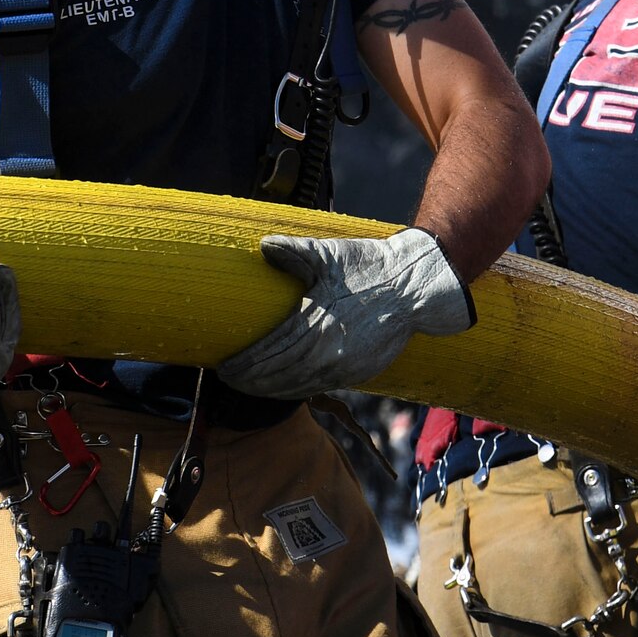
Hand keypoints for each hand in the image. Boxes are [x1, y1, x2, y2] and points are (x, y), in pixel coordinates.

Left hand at [215, 227, 473, 398]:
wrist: (415, 286)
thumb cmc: (370, 267)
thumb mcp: (329, 254)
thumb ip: (294, 252)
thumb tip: (263, 246)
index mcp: (315, 324)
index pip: (267, 354)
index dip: (242, 364)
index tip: (222, 366)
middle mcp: (327, 353)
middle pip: (276, 378)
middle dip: (248, 381)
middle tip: (227, 377)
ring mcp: (343, 367)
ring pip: (295, 388)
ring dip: (268, 390)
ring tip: (248, 384)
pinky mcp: (358, 373)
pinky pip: (317, 388)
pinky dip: (294, 390)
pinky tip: (282, 386)